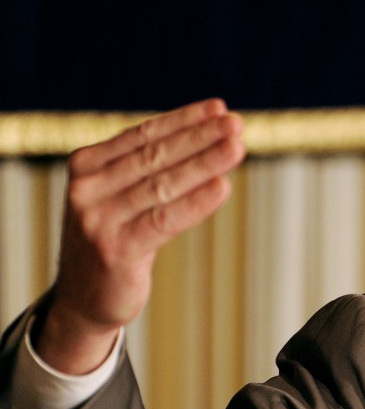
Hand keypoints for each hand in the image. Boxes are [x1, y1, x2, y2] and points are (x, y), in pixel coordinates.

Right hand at [35, 99, 244, 374]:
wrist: (84, 299)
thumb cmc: (116, 238)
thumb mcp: (122, 196)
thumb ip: (150, 168)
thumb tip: (211, 135)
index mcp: (86, 165)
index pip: (142, 135)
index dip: (184, 120)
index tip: (219, 108)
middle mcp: (86, 189)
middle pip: (155, 156)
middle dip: (200, 138)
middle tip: (236, 124)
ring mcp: (97, 220)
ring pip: (163, 185)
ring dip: (205, 163)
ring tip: (237, 148)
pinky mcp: (116, 250)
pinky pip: (165, 220)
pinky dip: (197, 203)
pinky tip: (222, 187)